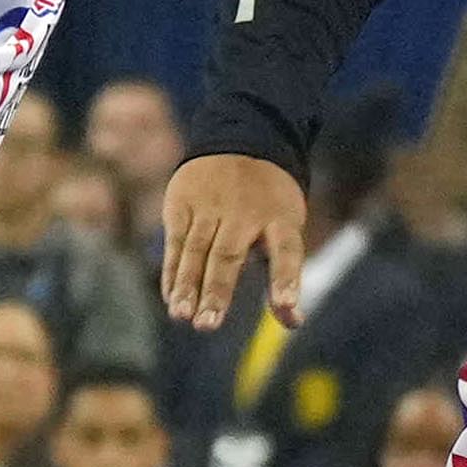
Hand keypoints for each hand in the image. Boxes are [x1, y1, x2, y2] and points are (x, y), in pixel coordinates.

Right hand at [159, 152, 311, 329]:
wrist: (239, 141)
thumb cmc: (268, 205)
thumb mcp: (285, 229)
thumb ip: (285, 276)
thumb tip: (294, 321)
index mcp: (281, 219)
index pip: (287, 251)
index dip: (286, 279)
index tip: (286, 305)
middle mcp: (245, 212)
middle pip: (229, 255)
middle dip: (218, 291)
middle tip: (208, 325)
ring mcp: (211, 206)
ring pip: (197, 250)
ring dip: (188, 285)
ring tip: (182, 316)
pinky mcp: (182, 203)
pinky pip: (176, 243)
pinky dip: (173, 272)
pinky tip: (172, 299)